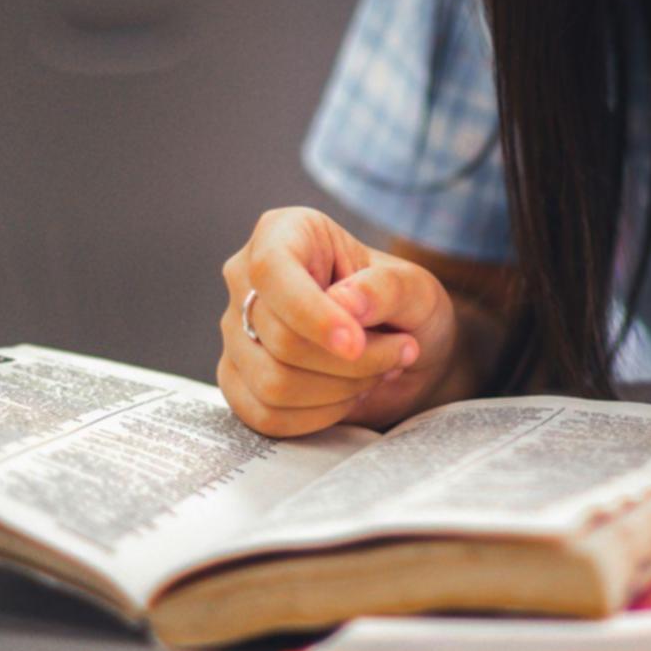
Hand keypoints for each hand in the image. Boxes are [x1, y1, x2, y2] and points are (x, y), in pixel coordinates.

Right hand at [218, 207, 456, 435]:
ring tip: (377, 372)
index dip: (313, 315)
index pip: (273, 272)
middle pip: (279, 340)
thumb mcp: (415, 288)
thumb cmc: (405, 306)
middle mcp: (246, 278)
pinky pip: (266, 415)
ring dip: (340, 390)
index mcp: (284, 233)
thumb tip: (345, 302)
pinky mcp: (238, 379)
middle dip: (351, 362)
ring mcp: (235, 331)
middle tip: (400, 352)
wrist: (402, 345)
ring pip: (272, 384)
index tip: (356, 344)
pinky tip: (349, 395)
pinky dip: (318, 416)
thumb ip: (386, 288)